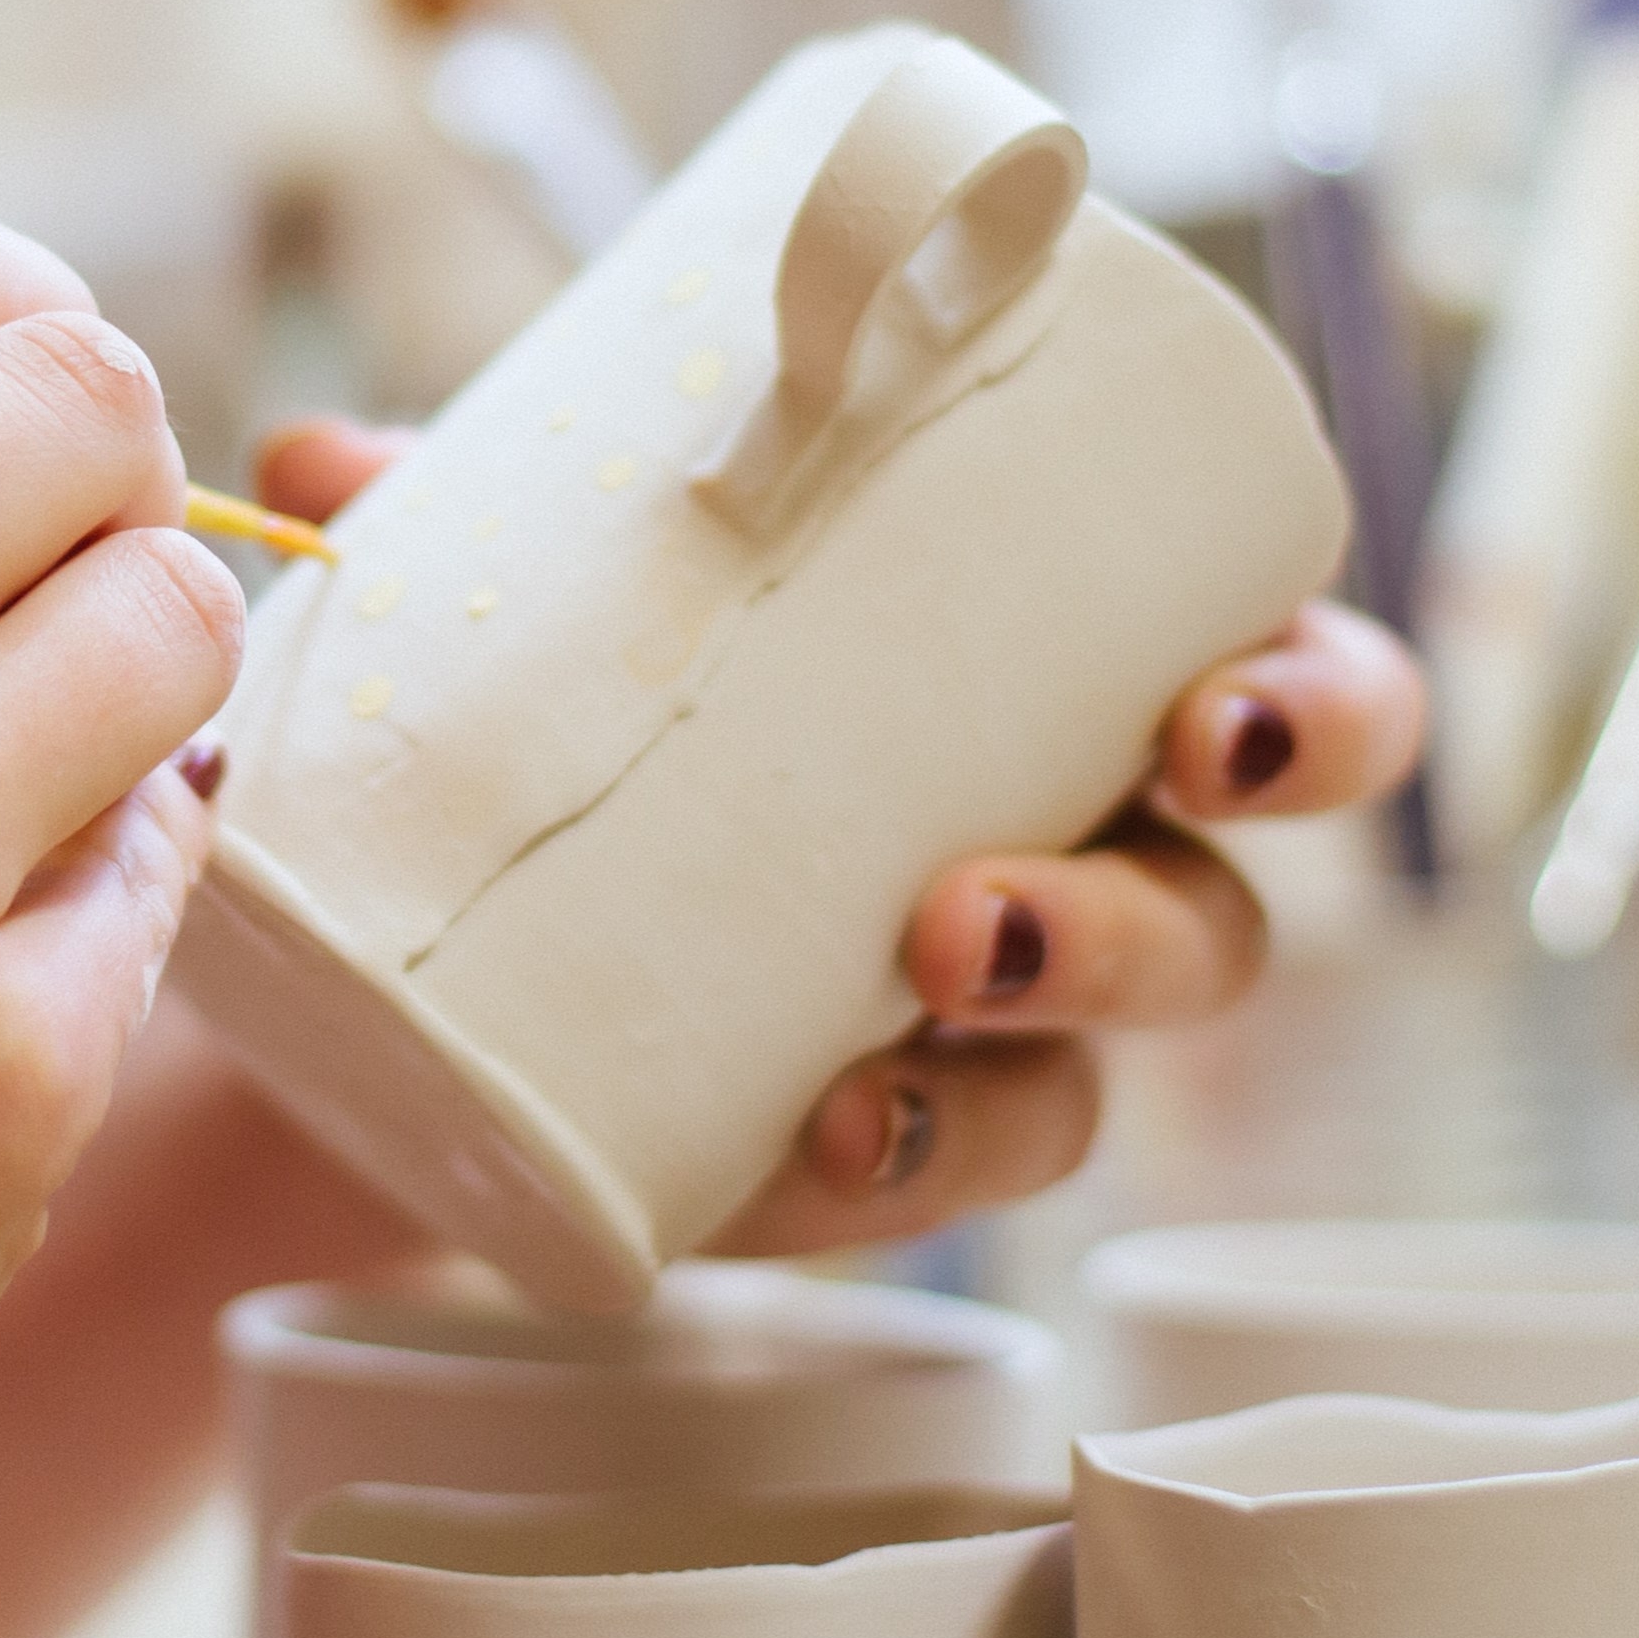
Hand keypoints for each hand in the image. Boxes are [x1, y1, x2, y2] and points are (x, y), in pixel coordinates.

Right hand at [0, 192, 245, 1637]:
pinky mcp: (3, 1059)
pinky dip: (102, 919)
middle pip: (84, 395)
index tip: (25, 427)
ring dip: (138, 697)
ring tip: (4, 816)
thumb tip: (20, 383)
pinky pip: (170, 868)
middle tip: (51, 620)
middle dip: (111, 492)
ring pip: (178, 616)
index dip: (18, 320)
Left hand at [244, 416, 1423, 1263]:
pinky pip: (922, 1183)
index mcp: (1072, 698)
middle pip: (1218, 923)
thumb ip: (457, 517)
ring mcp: (961, 1046)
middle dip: (1146, 918)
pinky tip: (821, 1139)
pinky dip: (886, 1158)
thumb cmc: (594, 699)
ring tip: (919, 974)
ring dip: (1020, 1042)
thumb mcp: (562, 583)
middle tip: (997, 900)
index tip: (1221, 701)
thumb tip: (323, 454)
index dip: (1315, 709)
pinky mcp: (844, 1157)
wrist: (426, 938)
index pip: (1292, 696)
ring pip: (1083, 1079)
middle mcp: (1064, 876)